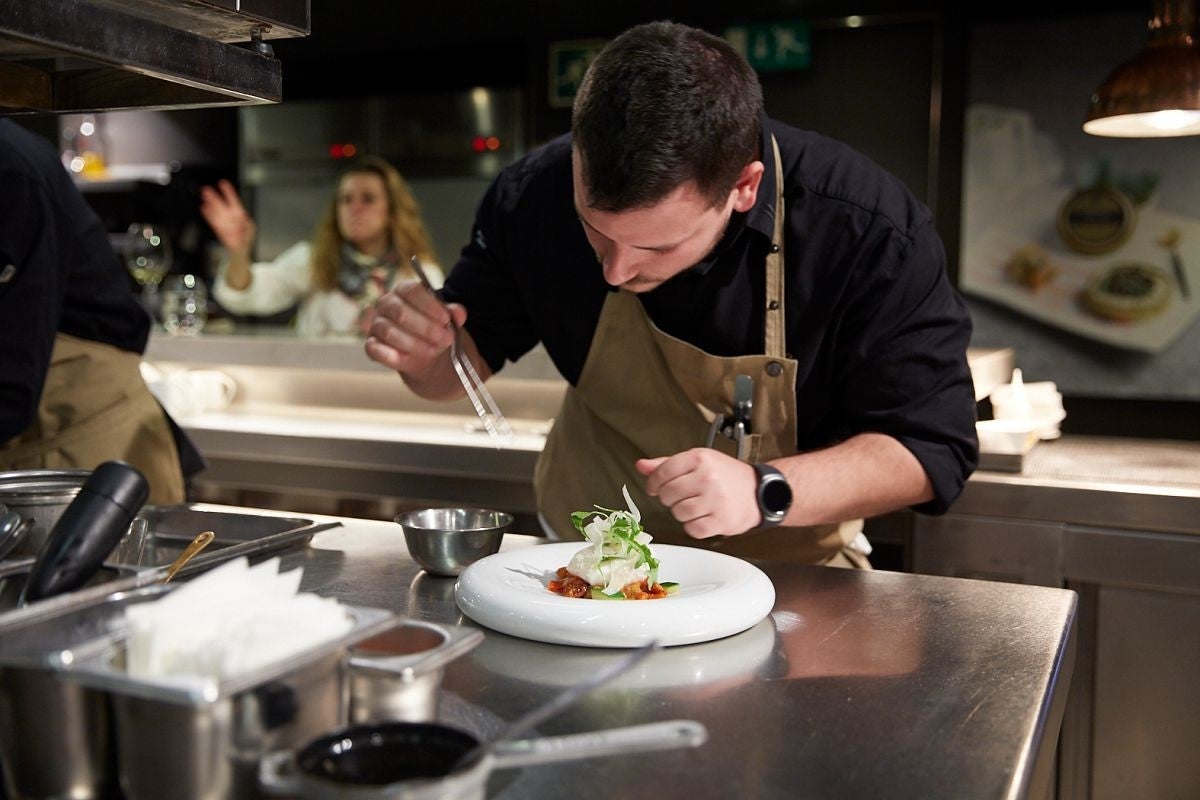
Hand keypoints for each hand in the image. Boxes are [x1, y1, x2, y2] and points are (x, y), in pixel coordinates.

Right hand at [199, 179, 255, 256]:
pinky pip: (213, 221)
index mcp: (239, 214)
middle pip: (221, 204)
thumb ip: (247, 221)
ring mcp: (224, 222)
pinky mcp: (220, 229)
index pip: (233, 200)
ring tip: (204, 196)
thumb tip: (243, 215)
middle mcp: (230, 217)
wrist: (241, 251)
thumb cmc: (246, 239)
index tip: (223, 183)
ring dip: (210, 203)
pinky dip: (209, 215)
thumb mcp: (251, 229)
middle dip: (215, 196)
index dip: (228, 192)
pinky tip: (204, 208)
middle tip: (207, 189)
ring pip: (216, 211)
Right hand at [364, 279, 465, 379]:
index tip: (446, 318)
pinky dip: (391, 355)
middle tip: (445, 338)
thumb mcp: (446, 319)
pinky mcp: (371, 345)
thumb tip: (459, 312)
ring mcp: (376, 324)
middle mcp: (386, 304)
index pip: (412, 291)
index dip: (430, 305)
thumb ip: (453, 313)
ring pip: (390, 332)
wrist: (426, 352)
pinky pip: (375, 349)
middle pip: (401, 312)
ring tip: (433, 351)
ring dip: (414, 343)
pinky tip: (407, 359)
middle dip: (426, 327)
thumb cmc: (434, 328)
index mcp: (404, 290)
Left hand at [636, 448, 761, 538]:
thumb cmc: (725, 475)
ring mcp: (715, 500)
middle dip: (669, 498)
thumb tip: (641, 466)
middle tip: (680, 496)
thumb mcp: (698, 461)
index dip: (653, 483)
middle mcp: (707, 478)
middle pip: (668, 494)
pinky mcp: (721, 521)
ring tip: (693, 506)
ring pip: (678, 513)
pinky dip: (694, 526)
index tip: (655, 488)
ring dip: (681, 512)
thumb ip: (667, 464)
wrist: (758, 492)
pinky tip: (702, 517)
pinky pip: (693, 530)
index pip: (662, 472)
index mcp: (699, 458)